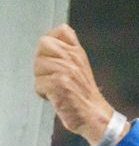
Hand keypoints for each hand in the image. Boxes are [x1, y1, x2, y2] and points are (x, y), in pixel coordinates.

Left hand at [33, 25, 115, 145]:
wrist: (94, 115)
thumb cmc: (84, 95)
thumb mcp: (80, 67)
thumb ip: (69, 52)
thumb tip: (53, 38)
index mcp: (78, 52)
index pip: (62, 30)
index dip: (52, 39)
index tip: (53, 56)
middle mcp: (74, 58)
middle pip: (44, 44)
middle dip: (42, 61)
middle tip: (53, 75)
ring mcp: (67, 70)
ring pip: (38, 65)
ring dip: (42, 80)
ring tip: (56, 87)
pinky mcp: (60, 83)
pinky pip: (38, 83)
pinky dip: (43, 93)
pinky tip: (56, 96)